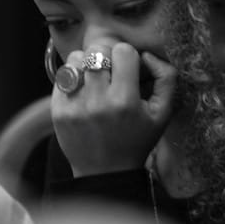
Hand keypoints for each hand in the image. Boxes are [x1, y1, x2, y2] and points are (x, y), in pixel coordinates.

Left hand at [51, 42, 176, 176]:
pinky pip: (62, 75)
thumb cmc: (136, 141)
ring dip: (87, 64)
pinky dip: (74, 77)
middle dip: (107, 56)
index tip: (129, 69)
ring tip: (95, 80)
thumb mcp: (163, 114)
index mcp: (125, 101)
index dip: (128, 56)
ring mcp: (74, 106)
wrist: (105, 173)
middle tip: (111, 72)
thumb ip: (166, 78)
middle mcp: (97, 102)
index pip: (123, 51)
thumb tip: (147, 55)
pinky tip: (83, 91)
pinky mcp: (58, 110)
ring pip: (76, 58)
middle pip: (97, 50)